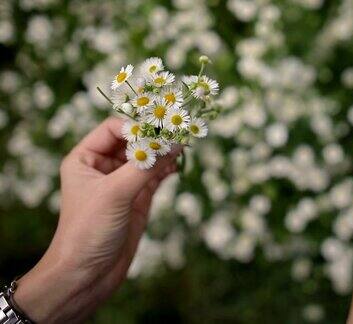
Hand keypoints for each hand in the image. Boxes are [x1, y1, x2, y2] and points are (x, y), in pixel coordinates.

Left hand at [13, 117, 180, 322]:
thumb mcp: (114, 193)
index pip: (114, 128)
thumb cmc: (88, 231)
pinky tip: (179, 165)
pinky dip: (168, 169)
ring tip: (185, 146)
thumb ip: (145, 166)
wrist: (87, 276)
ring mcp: (122, 184)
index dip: (137, 127)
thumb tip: (175, 143)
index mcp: (85, 158)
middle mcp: (102, 167)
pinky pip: (155, 176)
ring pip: (147, 158)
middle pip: (133, 141)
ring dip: (164, 152)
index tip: (162, 129)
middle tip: (180, 133)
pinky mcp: (137, 199)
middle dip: (155, 137)